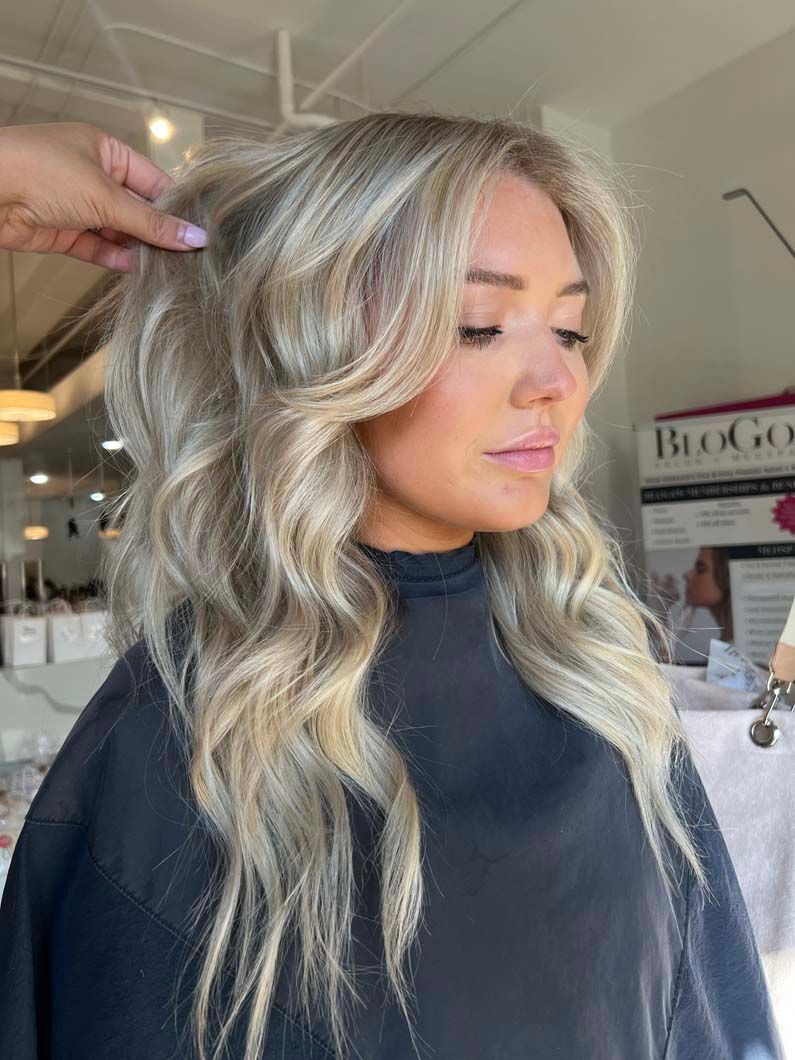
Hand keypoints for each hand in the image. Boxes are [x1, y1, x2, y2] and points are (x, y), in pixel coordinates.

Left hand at [0, 122, 206, 271]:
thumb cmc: (39, 172)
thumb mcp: (104, 196)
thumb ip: (151, 223)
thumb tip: (195, 238)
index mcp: (105, 150)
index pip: (153, 181)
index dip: (175, 208)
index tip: (199, 234)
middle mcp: (92, 175)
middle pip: (137, 209)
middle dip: (158, 233)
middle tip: (188, 258)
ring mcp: (77, 205)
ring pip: (118, 232)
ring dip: (138, 249)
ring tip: (167, 269)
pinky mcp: (63, 232)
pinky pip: (97, 247)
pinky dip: (115, 258)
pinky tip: (136, 269)